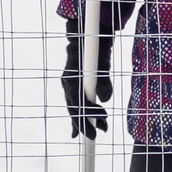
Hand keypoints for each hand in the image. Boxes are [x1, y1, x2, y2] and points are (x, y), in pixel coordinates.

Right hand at [60, 21, 114, 138]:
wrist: (86, 39)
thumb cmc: (95, 50)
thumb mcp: (103, 66)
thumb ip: (103, 84)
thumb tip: (105, 100)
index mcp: (71, 80)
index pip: (79, 105)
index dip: (89, 117)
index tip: (101, 124)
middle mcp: (67, 85)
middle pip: (75, 110)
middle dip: (87, 124)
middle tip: (100, 132)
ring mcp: (68, 86)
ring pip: (75, 109)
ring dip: (87, 120)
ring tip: (102, 128)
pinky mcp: (72, 87)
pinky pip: (75, 105)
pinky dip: (79, 117)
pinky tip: (76, 132)